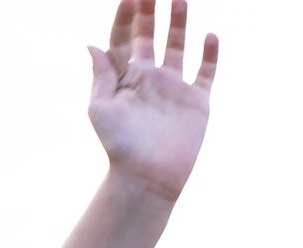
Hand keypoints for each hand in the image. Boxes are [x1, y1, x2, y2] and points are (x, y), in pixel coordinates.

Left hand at [87, 0, 217, 202]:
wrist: (148, 176)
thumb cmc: (119, 146)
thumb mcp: (102, 108)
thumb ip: (101, 75)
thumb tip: (92, 44)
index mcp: (124, 79)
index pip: (123, 40)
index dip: (125, 17)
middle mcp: (149, 79)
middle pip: (149, 36)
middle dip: (150, 11)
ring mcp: (174, 88)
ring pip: (178, 47)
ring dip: (179, 23)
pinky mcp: (196, 101)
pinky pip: (206, 72)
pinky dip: (210, 54)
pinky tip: (209, 35)